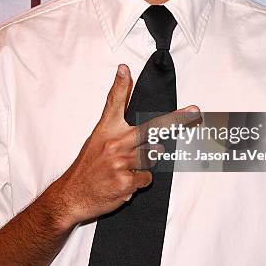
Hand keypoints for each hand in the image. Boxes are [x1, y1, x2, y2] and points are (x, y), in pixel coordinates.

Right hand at [52, 64, 199, 227]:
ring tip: (124, 168)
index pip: (113, 103)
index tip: (124, 69)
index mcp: (106, 130)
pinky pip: (146, 178)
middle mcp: (115, 143)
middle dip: (177, 121)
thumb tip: (129, 106)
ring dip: (143, 164)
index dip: (120, 85)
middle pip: (152, 129)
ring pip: (151, 157)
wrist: (71, 196)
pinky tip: (123, 182)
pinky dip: (138, 181)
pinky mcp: (126, 181)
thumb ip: (115, 125)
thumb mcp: (96, 140)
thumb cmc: (87, 168)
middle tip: (195, 111)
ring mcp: (121, 162)